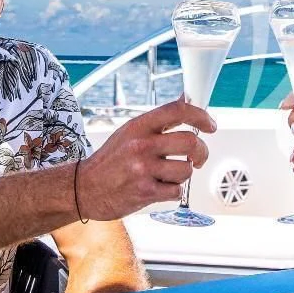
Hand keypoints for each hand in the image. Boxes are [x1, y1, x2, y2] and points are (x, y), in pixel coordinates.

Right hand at [77, 99, 214, 220]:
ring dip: (183, 175)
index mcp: (139, 126)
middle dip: (201, 152)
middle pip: (191, 142)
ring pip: (186, 170)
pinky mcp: (145, 192)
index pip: (178, 111)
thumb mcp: (130, 132)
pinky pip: (176, 191)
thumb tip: (185, 100)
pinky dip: (172, 191)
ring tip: (168, 175)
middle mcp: (141, 145)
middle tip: (198, 157)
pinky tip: (159, 188)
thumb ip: (158, 121)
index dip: (200, 116)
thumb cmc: (109, 161)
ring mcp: (143, 169)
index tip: (210, 125)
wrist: (83, 188)